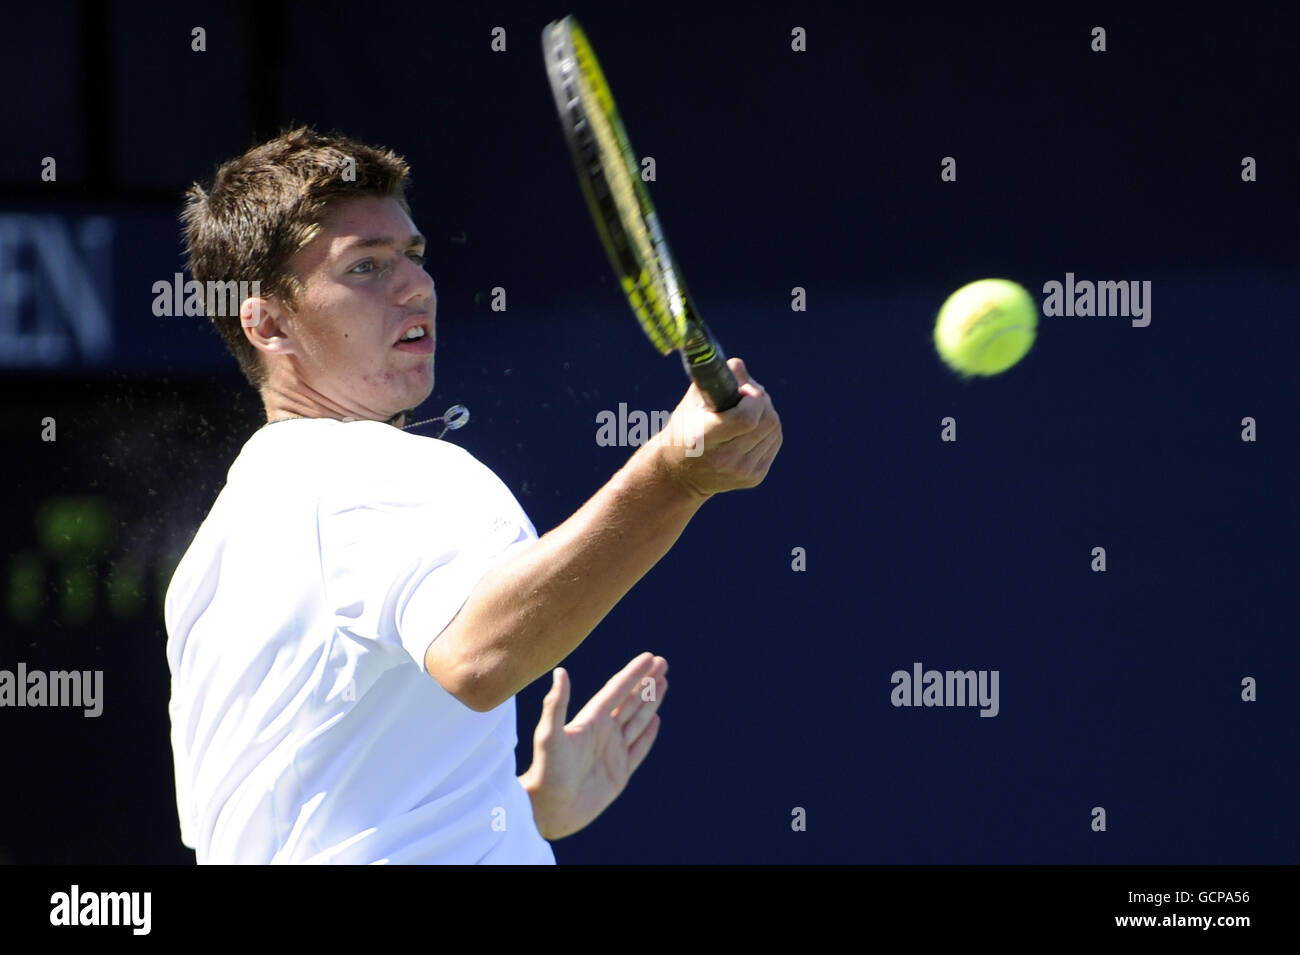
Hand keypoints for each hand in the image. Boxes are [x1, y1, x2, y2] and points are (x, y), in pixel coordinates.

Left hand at [519, 652, 667, 840]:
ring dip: (651, 702)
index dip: (633, 673)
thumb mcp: (548, 736)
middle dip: (647, 682)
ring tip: (663, 682)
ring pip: (637, 720)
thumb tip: (560, 672)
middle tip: (662, 662)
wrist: (548, 811)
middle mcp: (603, 733)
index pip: (617, 690)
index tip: (650, 656)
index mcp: (590, 721)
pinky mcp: (619, 772)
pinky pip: (639, 749)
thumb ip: (556, 705)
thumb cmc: (545, 772)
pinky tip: (656, 720)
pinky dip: (648, 734)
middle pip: (631, 701)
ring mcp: (613, 752)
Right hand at [647, 357, 781, 500]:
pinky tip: (751, 427)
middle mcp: (724, 459)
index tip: (743, 390)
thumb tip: (739, 366)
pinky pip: (775, 440)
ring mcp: (741, 471)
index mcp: (704, 439)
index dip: (753, 397)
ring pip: (775, 429)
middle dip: (761, 400)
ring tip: (746, 410)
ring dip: (766, 413)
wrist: (681, 474)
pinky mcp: (754, 477)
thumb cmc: (686, 429)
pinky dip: (767, 428)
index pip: (746, 418)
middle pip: (767, 421)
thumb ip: (717, 379)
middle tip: (746, 395)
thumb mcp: (693, 401)